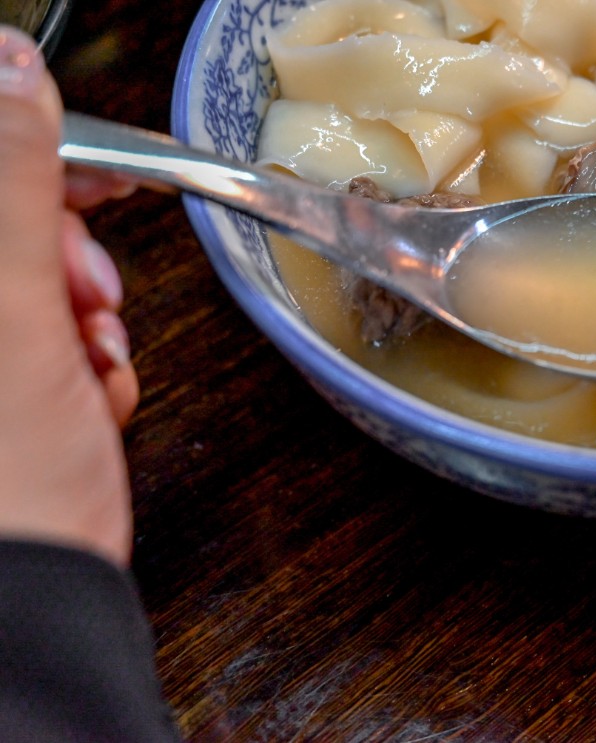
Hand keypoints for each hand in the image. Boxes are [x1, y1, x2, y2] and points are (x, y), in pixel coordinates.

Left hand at [0, 27, 138, 566]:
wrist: (33, 592)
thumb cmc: (7, 480)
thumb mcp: (11, 311)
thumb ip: (11, 184)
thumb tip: (10, 74)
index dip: (23, 156)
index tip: (80, 160)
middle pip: (1, 233)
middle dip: (59, 253)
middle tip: (89, 287)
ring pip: (30, 287)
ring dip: (82, 313)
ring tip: (93, 358)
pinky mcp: (0, 395)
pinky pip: (47, 340)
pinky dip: (85, 358)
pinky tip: (91, 391)